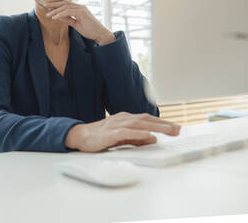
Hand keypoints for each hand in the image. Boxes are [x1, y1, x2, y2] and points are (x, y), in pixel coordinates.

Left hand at [45, 1, 114, 44]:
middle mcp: (80, 7)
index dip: (57, 5)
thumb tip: (58, 17)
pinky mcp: (82, 13)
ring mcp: (81, 9)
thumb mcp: (76, 24)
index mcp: (79, 9)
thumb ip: (68, 19)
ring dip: (55, 11)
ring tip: (48, 15)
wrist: (99, 34)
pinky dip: (60, 14)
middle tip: (45, 6)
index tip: (48, 8)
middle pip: (64, 3)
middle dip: (54, 5)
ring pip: (65, 7)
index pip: (66, 5)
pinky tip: (54, 17)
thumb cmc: (89, 30)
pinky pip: (68, 12)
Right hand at [65, 112, 180, 151]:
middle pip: (146, 119)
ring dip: (155, 127)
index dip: (162, 122)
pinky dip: (139, 134)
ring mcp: (116, 125)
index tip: (176, 127)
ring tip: (169, 131)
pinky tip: (149, 136)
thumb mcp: (121, 137)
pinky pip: (127, 133)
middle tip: (178, 129)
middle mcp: (122, 119)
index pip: (147, 119)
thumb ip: (136, 138)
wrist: (80, 136)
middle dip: (163, 124)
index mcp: (125, 119)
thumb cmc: (100, 137)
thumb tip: (153, 140)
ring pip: (139, 124)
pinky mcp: (110, 133)